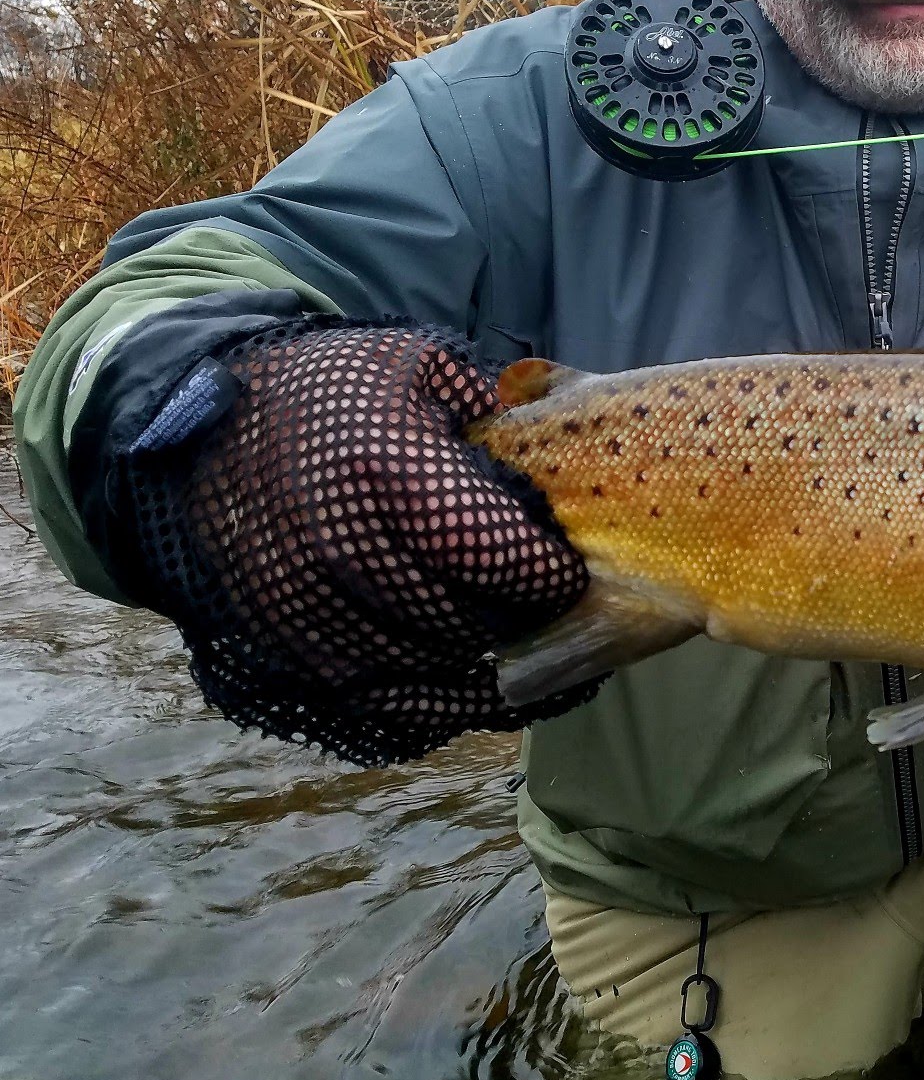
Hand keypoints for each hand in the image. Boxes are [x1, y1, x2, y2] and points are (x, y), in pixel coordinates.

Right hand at [125, 321, 592, 764]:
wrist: (199, 432)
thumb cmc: (328, 392)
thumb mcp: (418, 367)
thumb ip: (495, 413)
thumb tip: (561, 464)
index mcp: (389, 479)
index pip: (501, 561)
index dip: (550, 578)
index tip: (569, 573)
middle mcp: (342, 556)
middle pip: (469, 626)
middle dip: (520, 625)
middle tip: (549, 615)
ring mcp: (303, 617)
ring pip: (426, 679)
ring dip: (480, 673)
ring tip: (514, 651)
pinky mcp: (278, 656)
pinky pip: (373, 712)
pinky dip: (427, 708)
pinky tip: (459, 685)